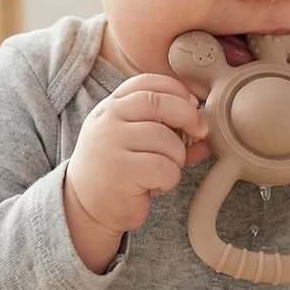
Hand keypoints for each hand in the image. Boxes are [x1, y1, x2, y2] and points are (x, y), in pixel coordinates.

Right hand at [66, 74, 210, 237]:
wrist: (84, 206)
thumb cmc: (115, 171)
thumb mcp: (135, 143)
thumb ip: (166, 131)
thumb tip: (205, 134)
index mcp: (111, 106)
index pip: (147, 82)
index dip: (176, 89)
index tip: (192, 104)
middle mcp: (108, 120)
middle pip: (159, 103)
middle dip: (188, 116)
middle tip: (199, 131)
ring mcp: (111, 143)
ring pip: (167, 140)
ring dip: (177, 157)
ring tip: (163, 169)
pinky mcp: (120, 170)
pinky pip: (165, 167)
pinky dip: (169, 178)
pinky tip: (155, 184)